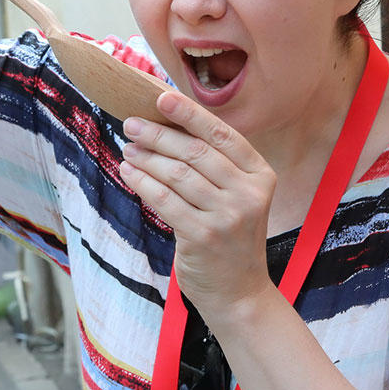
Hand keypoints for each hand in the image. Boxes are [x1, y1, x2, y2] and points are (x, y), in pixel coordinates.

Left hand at [119, 91, 276, 318]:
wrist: (239, 292)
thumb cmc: (231, 237)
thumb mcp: (238, 197)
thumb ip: (215, 165)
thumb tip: (170, 124)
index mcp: (261, 175)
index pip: (222, 134)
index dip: (190, 114)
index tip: (161, 97)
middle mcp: (249, 193)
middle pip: (196, 152)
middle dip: (159, 134)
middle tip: (131, 124)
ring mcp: (227, 216)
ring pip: (177, 175)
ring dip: (146, 158)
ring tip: (127, 148)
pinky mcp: (203, 237)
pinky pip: (164, 201)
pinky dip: (142, 183)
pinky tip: (129, 173)